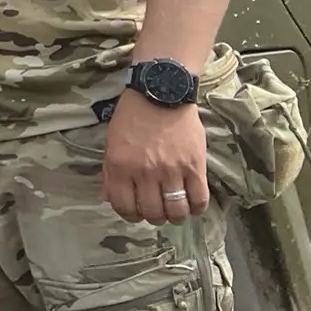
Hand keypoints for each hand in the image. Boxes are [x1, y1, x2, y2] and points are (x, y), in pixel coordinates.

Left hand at [101, 94, 208, 224]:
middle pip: (152, 213)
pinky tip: (192, 203)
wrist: (161, 93)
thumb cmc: (133, 117)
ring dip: (175, 216)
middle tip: (157, 208)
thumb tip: (112, 199)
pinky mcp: (195, 166)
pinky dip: (196, 208)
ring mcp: (172, 171)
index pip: (124, 207)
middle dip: (154, 216)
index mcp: (120, 166)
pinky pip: (200, 200)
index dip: (130, 215)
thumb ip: (111, 173)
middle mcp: (145, 172)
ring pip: (176, 212)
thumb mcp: (112, 143)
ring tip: (175, 208)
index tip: (136, 212)